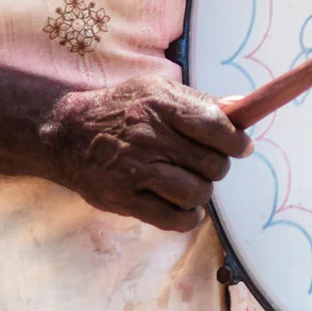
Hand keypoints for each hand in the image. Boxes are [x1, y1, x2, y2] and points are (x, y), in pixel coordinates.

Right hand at [37, 76, 251, 231]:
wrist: (69, 134)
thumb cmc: (122, 110)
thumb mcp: (158, 91)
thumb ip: (200, 102)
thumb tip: (240, 109)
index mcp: (161, 104)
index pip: (215, 126)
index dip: (236, 141)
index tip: (242, 147)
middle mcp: (150, 136)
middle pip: (211, 164)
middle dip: (216, 167)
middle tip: (203, 163)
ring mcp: (136, 170)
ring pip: (196, 193)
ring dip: (201, 192)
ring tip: (189, 183)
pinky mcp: (125, 199)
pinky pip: (174, 219)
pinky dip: (188, 217)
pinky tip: (183, 206)